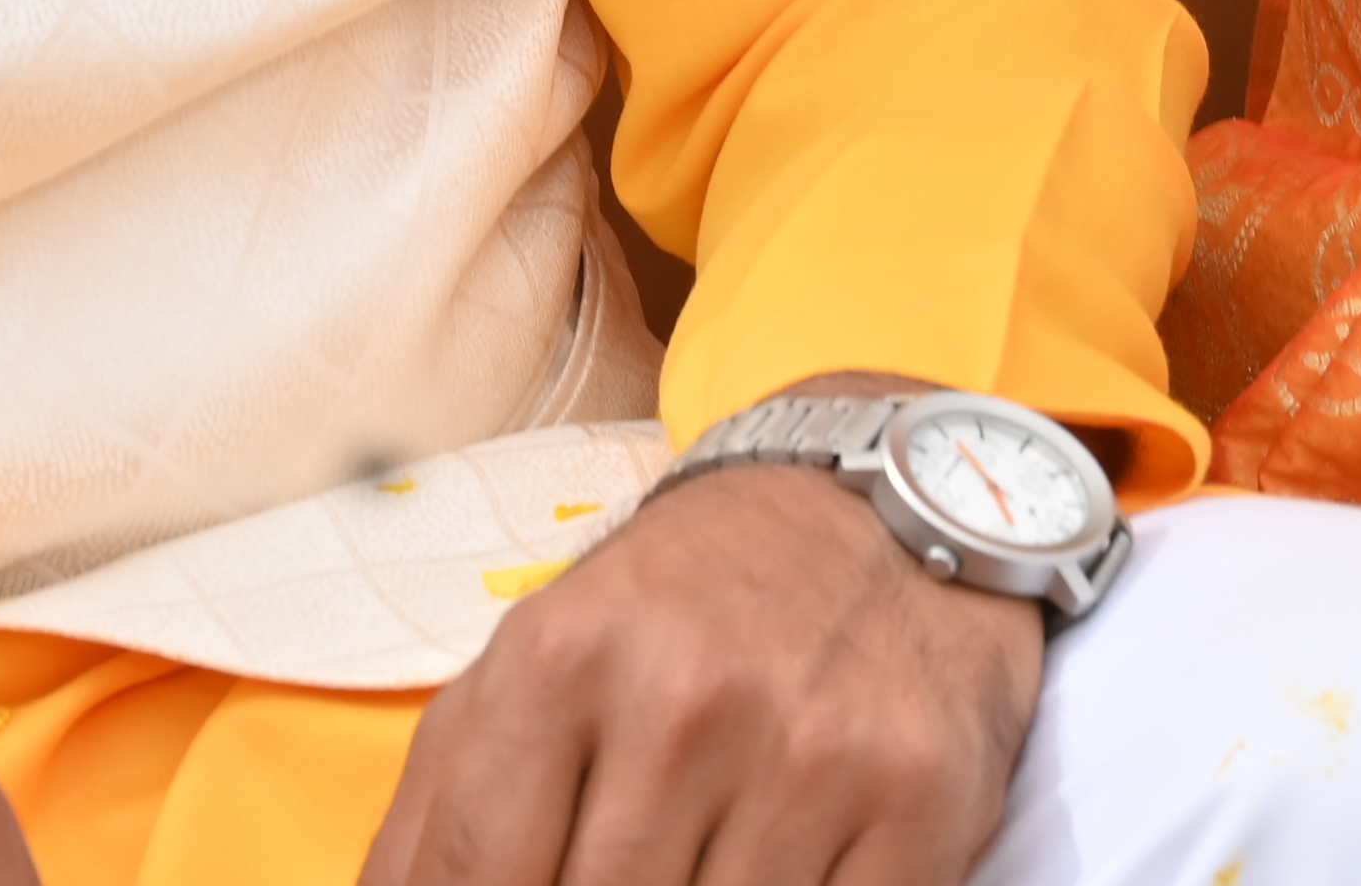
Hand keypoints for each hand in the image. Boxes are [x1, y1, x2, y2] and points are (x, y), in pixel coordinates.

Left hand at [357, 385, 1046, 885]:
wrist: (883, 510)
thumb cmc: (684, 611)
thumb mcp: (534, 664)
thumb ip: (438, 811)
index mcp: (562, 659)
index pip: (473, 880)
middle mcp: (687, 698)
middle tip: (625, 872)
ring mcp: (813, 753)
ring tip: (697, 859)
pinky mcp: (922, 798)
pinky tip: (785, 869)